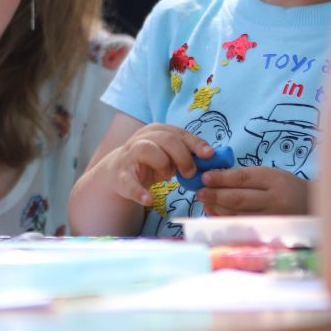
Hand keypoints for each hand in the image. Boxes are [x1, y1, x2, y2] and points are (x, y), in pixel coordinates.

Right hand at [95, 123, 214, 207]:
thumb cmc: (151, 162)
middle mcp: (143, 138)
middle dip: (182, 155)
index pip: (179, 133)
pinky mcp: (120, 175)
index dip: (195, 143)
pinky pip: (129, 182)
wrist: (117, 172)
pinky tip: (149, 200)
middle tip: (190, 173)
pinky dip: (139, 191)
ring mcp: (130, 155)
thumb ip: (187, 154)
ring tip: (169, 178)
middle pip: (166, 139)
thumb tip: (213, 159)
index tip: (209, 155)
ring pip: (146, 149)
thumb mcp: (169, 155)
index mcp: (158, 131)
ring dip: (163, 163)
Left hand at [197, 167, 309, 215]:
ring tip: (205, 202)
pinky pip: (242, 225)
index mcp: (275, 179)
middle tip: (200, 191)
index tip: (205, 177)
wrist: (312, 205)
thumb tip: (215, 180)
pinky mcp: (268, 231)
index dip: (221, 178)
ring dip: (217, 208)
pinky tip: (216, 213)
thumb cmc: (287, 187)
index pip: (242, 178)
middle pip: (238, 198)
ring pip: (237, 214)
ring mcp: (271, 218)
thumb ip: (247, 177)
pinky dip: (226, 219)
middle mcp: (274, 200)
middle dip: (215, 194)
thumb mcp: (272, 175)